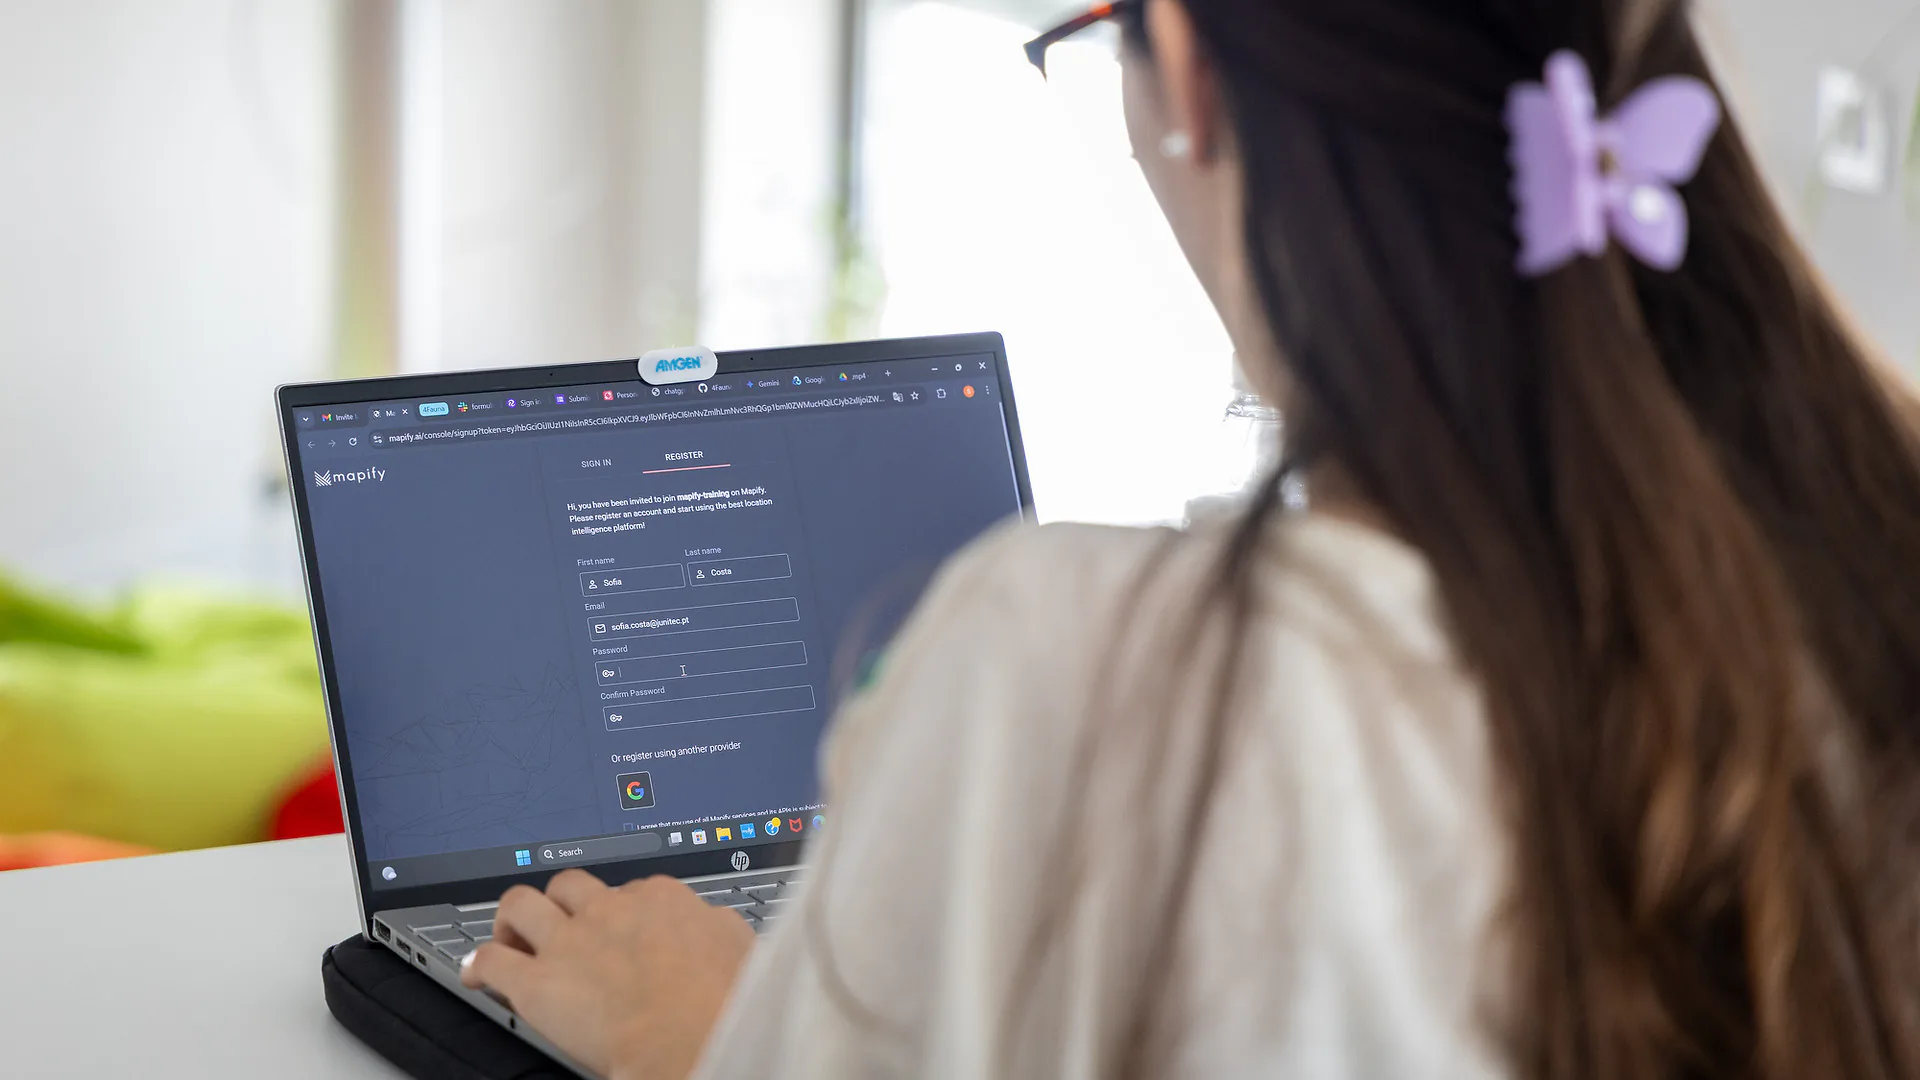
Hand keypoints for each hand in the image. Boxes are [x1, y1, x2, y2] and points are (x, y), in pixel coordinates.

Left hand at [461, 869, 754, 1079]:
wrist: (692, 1033)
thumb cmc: (724, 999)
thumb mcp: (740, 945)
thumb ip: (718, 928)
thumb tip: (714, 926)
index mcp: (661, 899)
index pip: (630, 890)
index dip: (619, 912)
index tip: (620, 930)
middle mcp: (610, 909)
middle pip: (570, 886)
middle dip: (562, 903)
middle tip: (561, 927)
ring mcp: (570, 942)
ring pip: (521, 904)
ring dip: (513, 920)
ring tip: (512, 938)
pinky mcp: (537, 983)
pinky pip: (492, 960)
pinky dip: (480, 964)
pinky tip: (477, 975)